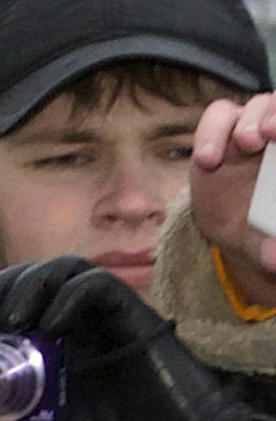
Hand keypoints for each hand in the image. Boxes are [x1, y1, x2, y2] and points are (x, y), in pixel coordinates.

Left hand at [0, 257, 264, 420]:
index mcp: (47, 344)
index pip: (9, 299)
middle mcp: (72, 323)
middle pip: (28, 279)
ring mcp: (102, 317)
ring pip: (61, 271)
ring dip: (25, 286)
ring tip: (3, 321)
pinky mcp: (132, 315)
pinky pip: (96, 288)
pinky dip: (67, 297)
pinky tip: (47, 325)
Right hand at [193, 92, 275, 287]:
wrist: (239, 230)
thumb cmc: (266, 228)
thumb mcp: (268, 241)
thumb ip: (272, 247)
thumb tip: (273, 259)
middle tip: (271, 133)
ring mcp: (254, 127)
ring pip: (259, 105)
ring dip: (253, 119)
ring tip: (245, 143)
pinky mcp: (222, 132)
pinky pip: (218, 117)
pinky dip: (212, 132)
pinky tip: (208, 159)